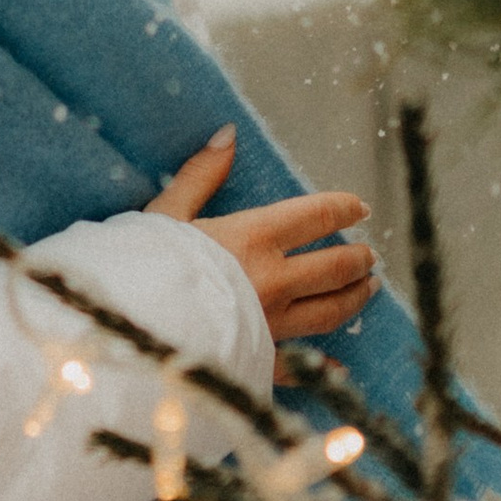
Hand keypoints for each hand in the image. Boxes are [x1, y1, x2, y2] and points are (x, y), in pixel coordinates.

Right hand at [146, 124, 376, 344]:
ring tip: (367, 289)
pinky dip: (322, 364)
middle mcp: (273, 281)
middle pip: (333, 267)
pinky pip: (300, 364)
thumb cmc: (143, 267)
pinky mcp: (259, 358)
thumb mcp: (166, 212)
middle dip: (357, 258)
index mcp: (253, 238)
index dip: (344, 209)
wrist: (130, 330)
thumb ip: (201, 175)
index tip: (360, 208)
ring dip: (354, 298)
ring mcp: (271, 324)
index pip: (315, 217)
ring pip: (329, 311)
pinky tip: (337, 365)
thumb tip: (228, 135)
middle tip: (369, 254)